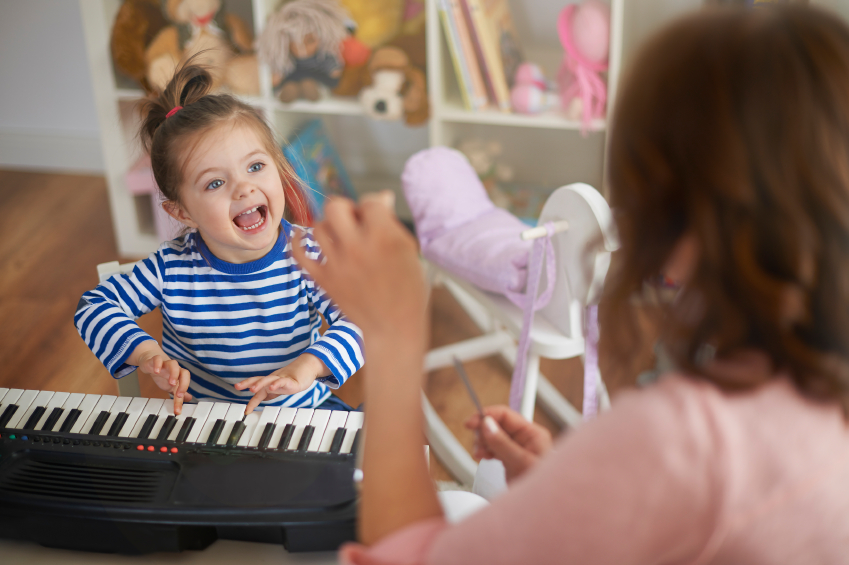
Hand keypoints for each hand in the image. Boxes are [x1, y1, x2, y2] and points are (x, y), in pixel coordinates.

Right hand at [136, 346, 191, 414]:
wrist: (150, 360)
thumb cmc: (162, 373)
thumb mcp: (170, 385)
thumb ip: (179, 392)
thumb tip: (189, 398)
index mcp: (179, 376)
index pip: (184, 386)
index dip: (182, 399)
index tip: (177, 410)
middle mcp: (174, 370)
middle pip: (184, 373)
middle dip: (184, 384)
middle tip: (179, 394)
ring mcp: (165, 364)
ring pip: (173, 364)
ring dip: (174, 373)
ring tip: (171, 383)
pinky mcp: (155, 360)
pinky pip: (158, 359)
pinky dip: (158, 364)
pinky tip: (156, 371)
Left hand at [235, 353, 325, 413]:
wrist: (308, 367)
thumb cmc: (293, 378)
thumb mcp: (279, 387)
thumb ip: (270, 392)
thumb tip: (262, 398)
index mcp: (270, 383)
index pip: (257, 389)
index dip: (251, 400)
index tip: (246, 411)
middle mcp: (273, 380)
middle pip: (258, 380)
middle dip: (247, 383)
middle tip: (237, 387)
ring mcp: (282, 379)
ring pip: (268, 380)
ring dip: (259, 384)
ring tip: (252, 389)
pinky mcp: (291, 381)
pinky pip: (282, 381)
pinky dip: (276, 384)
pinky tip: (272, 387)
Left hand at [289, 192, 426, 343]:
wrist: (393, 327)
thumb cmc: (407, 290)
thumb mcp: (408, 250)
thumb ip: (391, 223)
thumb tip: (381, 199)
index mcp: (383, 236)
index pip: (370, 201)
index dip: (374, 206)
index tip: (376, 217)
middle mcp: (357, 246)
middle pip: (335, 206)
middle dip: (345, 208)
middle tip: (354, 221)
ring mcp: (337, 263)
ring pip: (318, 227)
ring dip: (328, 227)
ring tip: (339, 237)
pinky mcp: (323, 279)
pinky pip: (299, 253)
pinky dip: (297, 242)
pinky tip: (302, 237)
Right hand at [465, 405, 552, 481]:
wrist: (545, 510)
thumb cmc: (542, 489)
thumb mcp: (519, 463)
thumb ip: (502, 443)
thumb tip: (487, 424)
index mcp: (533, 434)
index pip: (506, 415)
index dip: (487, 416)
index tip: (471, 423)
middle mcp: (526, 439)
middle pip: (497, 425)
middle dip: (483, 432)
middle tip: (478, 443)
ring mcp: (518, 449)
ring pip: (494, 436)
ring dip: (483, 442)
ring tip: (481, 453)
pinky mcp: (511, 459)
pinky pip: (494, 448)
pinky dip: (486, 450)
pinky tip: (484, 456)